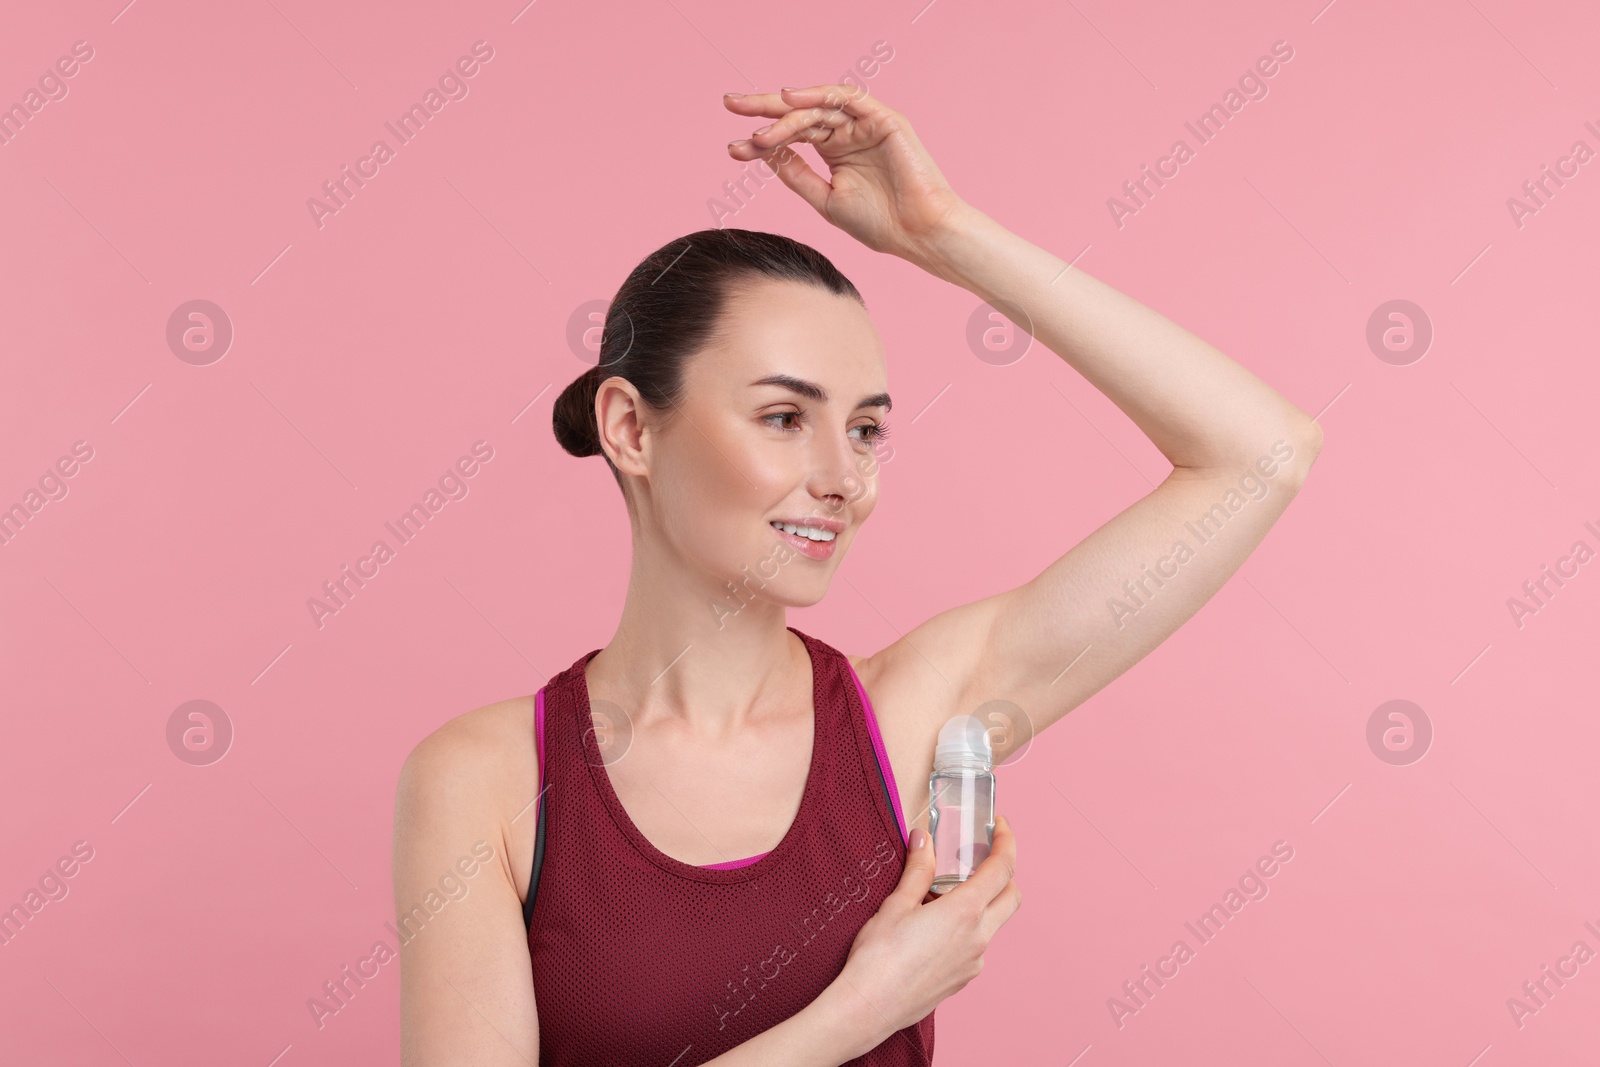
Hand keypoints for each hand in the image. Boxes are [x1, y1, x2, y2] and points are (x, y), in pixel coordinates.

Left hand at [723, 85, 965, 264]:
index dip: (761, 139)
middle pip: (799, 113)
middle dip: (763, 109)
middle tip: (730, 104)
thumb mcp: (825, 200)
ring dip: (785, 114)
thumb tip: (762, 153)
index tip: (733, 148)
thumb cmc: (880, 223)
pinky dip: (817, 95)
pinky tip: (789, 99)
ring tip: (757, 127)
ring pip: (816, 107)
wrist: (919, 234)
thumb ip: (795, 174)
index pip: (792, 135)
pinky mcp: (883, 119)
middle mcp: (847, 133)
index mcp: (835, 151)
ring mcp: (864, 124)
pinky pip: (845, 98)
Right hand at [829, 814, 1019, 1042]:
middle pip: (1011, 897)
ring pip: (993, 923)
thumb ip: (918, 870)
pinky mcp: (963, 979)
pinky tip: (935, 927)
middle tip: (979, 857)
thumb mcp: (896, 904)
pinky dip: (967, 928)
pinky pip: (976, 945)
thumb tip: (924, 840)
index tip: (999, 826)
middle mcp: (978, 937)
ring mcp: (974, 962)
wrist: (869, 1008)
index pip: (1003, 869)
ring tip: (943, 894)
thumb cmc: (878, 957)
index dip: (1006, 842)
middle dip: (1003, 872)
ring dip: (981, 902)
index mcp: (965, 912)